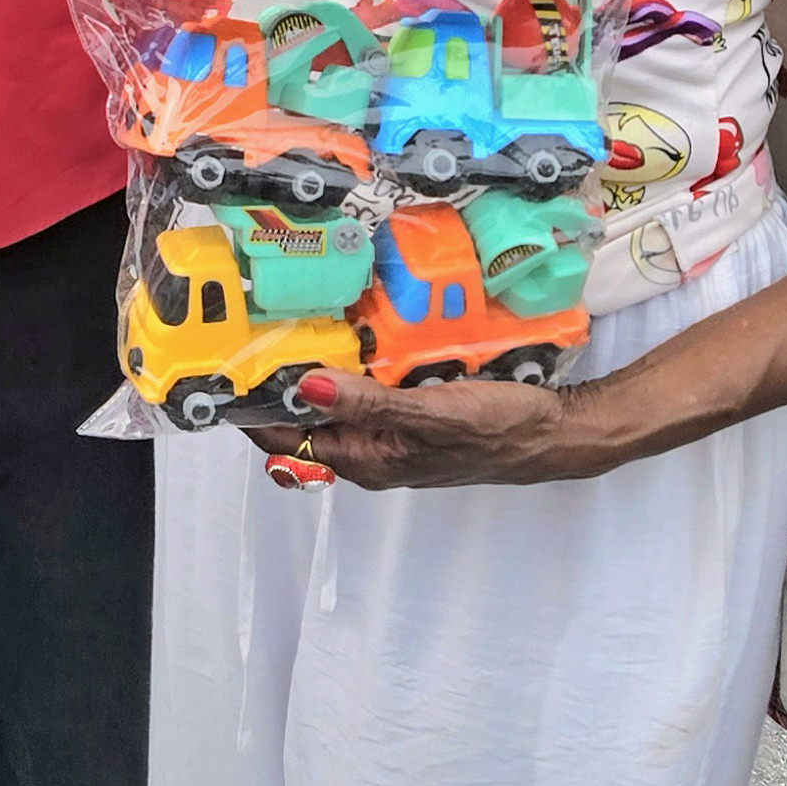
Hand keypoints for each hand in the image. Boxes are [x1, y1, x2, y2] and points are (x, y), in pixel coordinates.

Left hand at [250, 364, 606, 490]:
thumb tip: (304, 387)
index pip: (287, 441)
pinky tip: (353, 335)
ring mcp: (392, 436)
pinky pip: (368, 392)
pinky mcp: (412, 417)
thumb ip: (368, 402)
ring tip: (291, 324)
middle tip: (256, 331)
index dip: (252, 408)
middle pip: (305, 422)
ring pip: (336, 403)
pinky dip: (354, 367)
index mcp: (368, 460)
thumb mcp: (432, 413)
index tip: (227, 367)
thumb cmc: (501, 428)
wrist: (559, 433)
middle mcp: (372, 453)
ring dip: (317, 371)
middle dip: (280, 383)